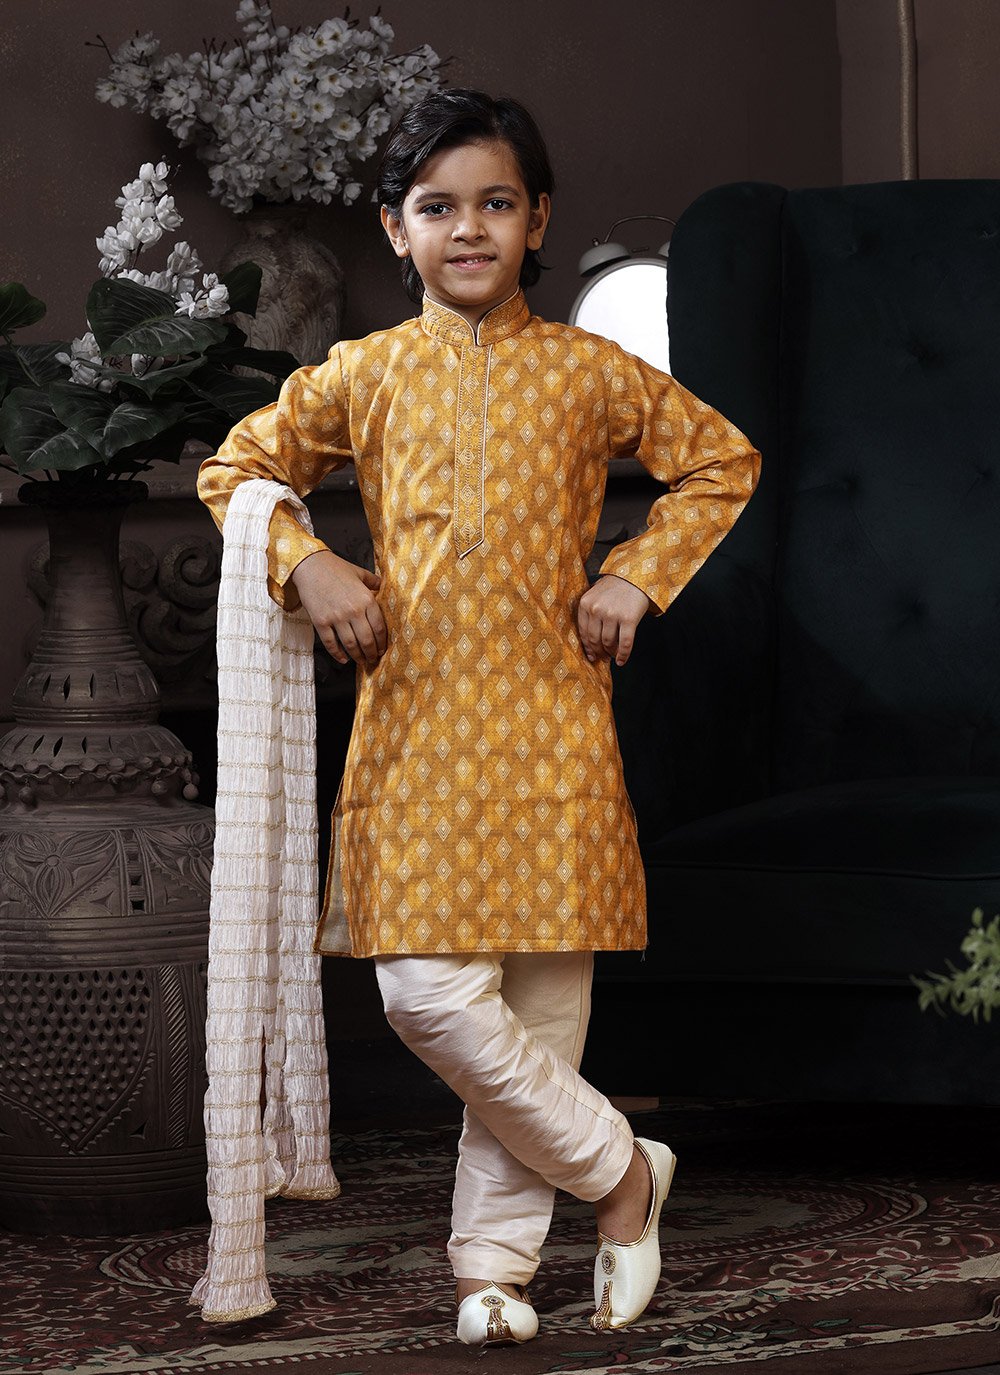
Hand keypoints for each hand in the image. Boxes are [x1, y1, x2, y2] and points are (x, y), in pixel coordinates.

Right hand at [290, 549, 386, 666]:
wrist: (310, 566)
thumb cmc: (335, 568)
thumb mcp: (359, 572)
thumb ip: (373, 581)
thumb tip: (383, 585)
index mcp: (366, 599)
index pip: (379, 627)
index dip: (382, 642)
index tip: (382, 649)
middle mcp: (354, 611)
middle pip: (367, 640)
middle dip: (371, 653)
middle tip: (373, 659)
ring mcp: (337, 618)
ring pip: (351, 645)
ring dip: (358, 656)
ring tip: (361, 661)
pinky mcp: (321, 622)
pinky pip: (331, 644)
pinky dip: (338, 654)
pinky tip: (343, 659)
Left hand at [577, 574, 652, 666]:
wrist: (636, 576)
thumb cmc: (616, 587)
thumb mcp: (596, 594)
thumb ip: (590, 613)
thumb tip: (590, 644)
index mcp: (585, 603)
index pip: (583, 632)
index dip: (587, 647)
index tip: (591, 655)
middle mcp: (596, 609)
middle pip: (594, 639)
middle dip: (598, 652)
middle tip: (603, 657)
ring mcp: (612, 614)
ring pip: (608, 643)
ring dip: (610, 653)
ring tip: (613, 655)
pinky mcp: (628, 619)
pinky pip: (624, 643)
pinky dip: (623, 655)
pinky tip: (621, 661)